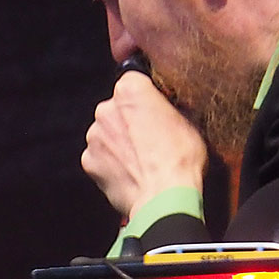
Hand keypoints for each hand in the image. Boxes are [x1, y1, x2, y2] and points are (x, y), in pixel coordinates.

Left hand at [82, 70, 206, 219]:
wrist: (165, 198)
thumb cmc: (181, 159)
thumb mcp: (190, 122)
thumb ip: (171, 108)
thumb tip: (171, 108)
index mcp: (131, 89)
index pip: (134, 81)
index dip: (146, 98)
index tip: (155, 111)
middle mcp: (106, 108)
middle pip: (116, 109)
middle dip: (129, 121)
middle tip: (150, 141)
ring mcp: (94, 135)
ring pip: (106, 134)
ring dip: (119, 143)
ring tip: (141, 162)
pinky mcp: (89, 161)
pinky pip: (99, 158)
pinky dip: (110, 164)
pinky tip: (130, 174)